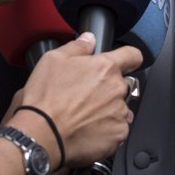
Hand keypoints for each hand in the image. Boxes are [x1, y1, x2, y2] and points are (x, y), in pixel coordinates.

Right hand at [17, 34, 141, 168]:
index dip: (128, 58)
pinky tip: (88, 129)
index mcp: (106, 68)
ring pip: (120, 107)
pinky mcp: (117, 135)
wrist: (42, 133)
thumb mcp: (54, 60)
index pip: (133, 56)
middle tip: (87, 95)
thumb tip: (89, 39)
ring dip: (108, 109)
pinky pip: (118, 129)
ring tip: (84, 115)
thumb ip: (77, 47)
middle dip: (109, 87)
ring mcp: (119, 113)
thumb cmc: (46, 98)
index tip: (125, 62)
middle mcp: (117, 89)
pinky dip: (107, 129)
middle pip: (122, 84)